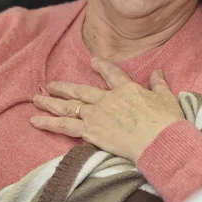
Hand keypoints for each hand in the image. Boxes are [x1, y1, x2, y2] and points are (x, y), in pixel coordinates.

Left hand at [31, 57, 183, 162]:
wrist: (160, 140)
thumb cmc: (167, 121)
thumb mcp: (166, 98)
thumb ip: (159, 84)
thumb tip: (158, 71)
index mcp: (126, 89)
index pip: (111, 73)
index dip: (102, 66)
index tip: (93, 61)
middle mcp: (107, 99)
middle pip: (80, 91)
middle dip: (64, 87)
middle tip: (50, 85)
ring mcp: (97, 115)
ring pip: (68, 106)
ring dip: (50, 102)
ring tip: (36, 100)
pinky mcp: (91, 132)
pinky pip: (65, 126)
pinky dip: (49, 123)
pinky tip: (35, 120)